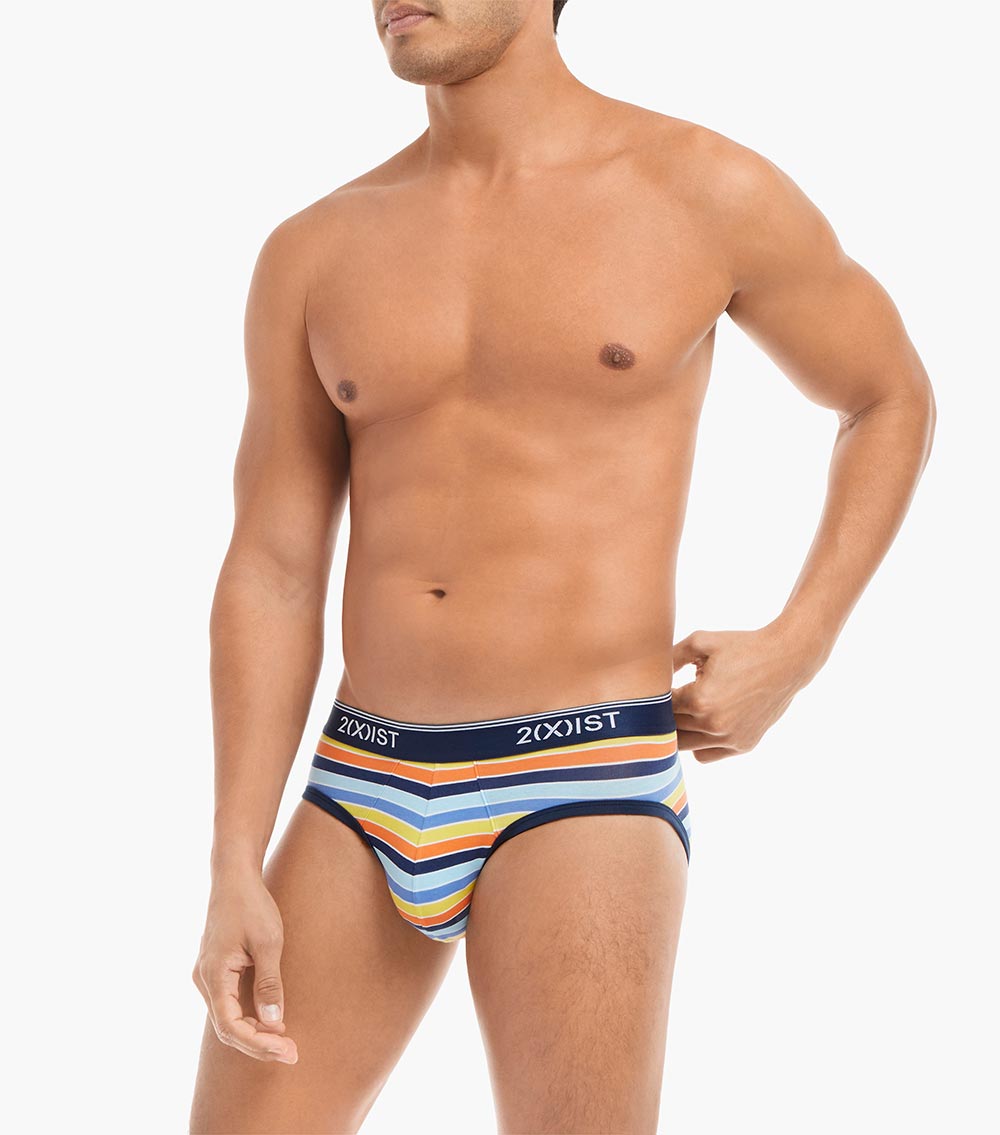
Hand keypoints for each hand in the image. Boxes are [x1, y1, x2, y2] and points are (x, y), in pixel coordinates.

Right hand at [192, 869, 298, 1063]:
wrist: (234, 877)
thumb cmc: (252, 905)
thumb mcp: (268, 942)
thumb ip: (269, 983)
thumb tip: (274, 1021)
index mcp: (214, 975)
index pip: (230, 1025)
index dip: (258, 1043)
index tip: (286, 1049)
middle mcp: (204, 980)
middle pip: (227, 1028)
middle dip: (259, 1044)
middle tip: (292, 1054)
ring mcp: (208, 976)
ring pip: (228, 1018)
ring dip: (254, 1033)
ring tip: (285, 1043)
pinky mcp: (216, 971)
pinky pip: (229, 1004)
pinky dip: (248, 1017)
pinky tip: (271, 1022)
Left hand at [671, 623, 824, 761]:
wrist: (786, 659)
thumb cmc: (742, 646)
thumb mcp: (701, 641)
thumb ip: (670, 656)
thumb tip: (649, 672)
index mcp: (700, 700)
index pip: (661, 708)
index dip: (656, 697)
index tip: (660, 686)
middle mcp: (714, 725)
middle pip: (670, 729)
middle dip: (665, 714)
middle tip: (671, 697)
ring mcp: (730, 739)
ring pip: (685, 746)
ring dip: (679, 731)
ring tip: (685, 710)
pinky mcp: (743, 745)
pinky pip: (706, 755)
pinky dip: (700, 743)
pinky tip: (703, 723)